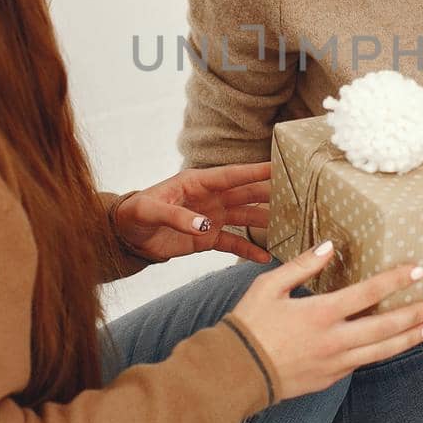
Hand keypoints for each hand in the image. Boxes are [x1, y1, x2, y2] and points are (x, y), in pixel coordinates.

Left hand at [112, 163, 274, 263]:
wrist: (126, 237)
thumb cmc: (134, 215)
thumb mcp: (150, 212)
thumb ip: (177, 217)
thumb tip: (204, 225)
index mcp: (198, 182)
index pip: (232, 175)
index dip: (256, 171)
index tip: (280, 166)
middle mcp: (210, 198)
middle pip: (247, 194)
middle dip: (271, 194)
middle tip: (296, 195)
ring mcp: (211, 218)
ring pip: (246, 217)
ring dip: (265, 221)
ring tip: (289, 226)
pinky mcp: (208, 239)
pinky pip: (234, 243)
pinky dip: (249, 250)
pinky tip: (266, 257)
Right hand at [230, 242, 422, 399]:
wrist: (235, 373)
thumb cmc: (248, 326)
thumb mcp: (269, 286)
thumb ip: (302, 265)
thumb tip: (329, 247)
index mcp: (319, 313)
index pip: (368, 293)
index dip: (396, 280)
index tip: (417, 270)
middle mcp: (333, 340)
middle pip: (384, 326)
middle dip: (413, 314)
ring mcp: (334, 363)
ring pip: (381, 351)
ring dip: (407, 338)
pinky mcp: (329, 379)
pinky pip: (362, 364)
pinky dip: (382, 353)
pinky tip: (392, 345)